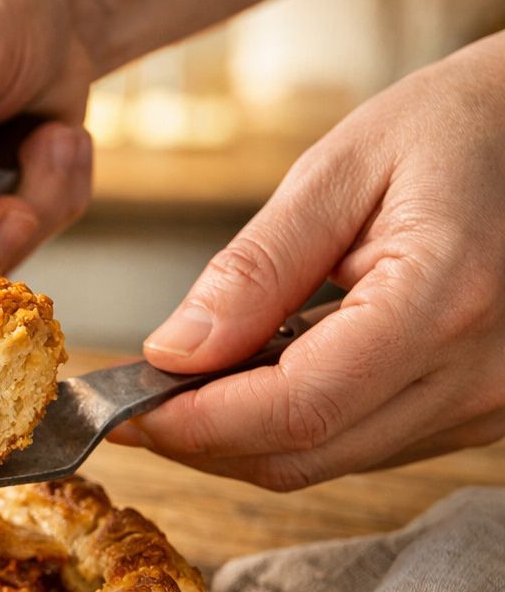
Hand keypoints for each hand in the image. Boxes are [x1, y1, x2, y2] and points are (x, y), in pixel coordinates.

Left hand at [117, 32, 504, 488]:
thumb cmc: (459, 128)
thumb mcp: (342, 169)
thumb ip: (256, 268)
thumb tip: (173, 352)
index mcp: (442, 303)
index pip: (294, 410)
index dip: (193, 424)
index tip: (122, 409)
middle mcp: (476, 375)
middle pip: (302, 455)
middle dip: (199, 440)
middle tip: (133, 401)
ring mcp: (485, 404)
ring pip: (325, 462)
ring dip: (239, 437)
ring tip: (186, 383)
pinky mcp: (476, 412)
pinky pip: (360, 445)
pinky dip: (290, 426)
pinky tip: (255, 377)